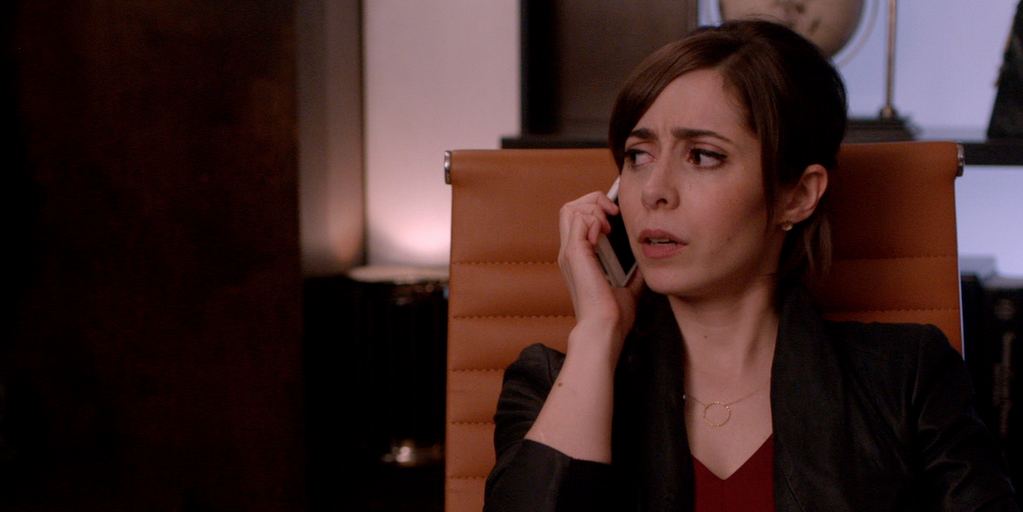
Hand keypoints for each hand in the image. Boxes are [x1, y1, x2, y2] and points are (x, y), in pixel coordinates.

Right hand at [558, 191, 643, 358]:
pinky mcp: (575, 253)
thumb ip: (632, 275)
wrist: (605, 329)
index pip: (576, 219)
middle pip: (569, 208)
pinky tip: (606, 230)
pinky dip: (593, 217)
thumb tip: (643, 265)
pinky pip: (578, 219)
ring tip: (609, 222)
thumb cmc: (613, 316)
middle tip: (613, 213)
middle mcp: (570, 252)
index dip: (594, 209)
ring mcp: (570, 252)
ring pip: (571, 208)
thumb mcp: (628, 289)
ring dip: (593, 207)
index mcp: (579, 258)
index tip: (615, 216)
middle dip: (593, 201)